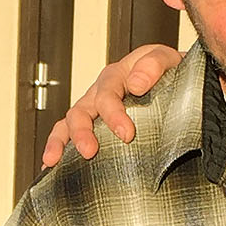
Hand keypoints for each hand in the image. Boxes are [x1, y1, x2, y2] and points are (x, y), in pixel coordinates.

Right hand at [40, 43, 177, 167]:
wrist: (176, 83)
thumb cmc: (170, 73)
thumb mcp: (167, 59)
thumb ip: (154, 64)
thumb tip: (136, 84)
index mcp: (117, 76)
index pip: (107, 94)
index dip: (113, 114)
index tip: (126, 134)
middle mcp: (100, 92)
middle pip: (81, 110)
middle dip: (82, 132)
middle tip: (89, 151)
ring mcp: (92, 110)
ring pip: (68, 123)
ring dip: (62, 142)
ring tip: (55, 160)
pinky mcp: (92, 126)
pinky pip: (66, 135)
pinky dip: (56, 149)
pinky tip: (50, 166)